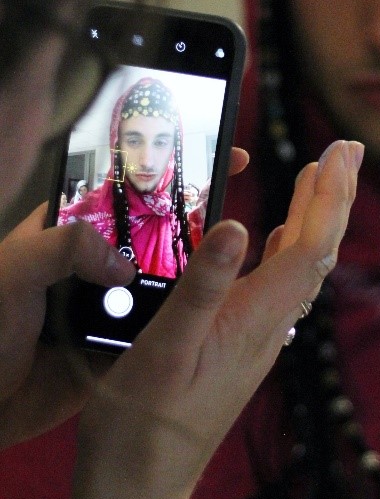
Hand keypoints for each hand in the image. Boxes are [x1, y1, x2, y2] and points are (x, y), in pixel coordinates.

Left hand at [0, 146, 249, 448]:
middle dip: (189, 215)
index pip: (119, 189)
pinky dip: (185, 319)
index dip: (160, 170)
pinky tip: (220, 306)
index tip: (201, 153)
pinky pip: (159, 327)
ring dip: (194, 270)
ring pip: (161, 279)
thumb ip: (64, 246)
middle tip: (233, 194)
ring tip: (238, 251)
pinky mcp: (119, 345)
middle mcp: (91, 263)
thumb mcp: (13, 270)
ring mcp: (108, 304)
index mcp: (64, 231)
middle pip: (149, 232)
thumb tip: (123, 264)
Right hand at [78, 138, 361, 498]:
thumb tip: (240, 227)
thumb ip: (202, 288)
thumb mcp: (164, 350)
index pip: (310, 248)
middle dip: (334, 197)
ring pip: (298, 267)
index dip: (329, 198)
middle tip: (347, 149)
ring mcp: (256, 340)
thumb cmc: (141, 427)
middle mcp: (267, 328)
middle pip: (316, 253)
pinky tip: (274, 238)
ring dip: (312, 217)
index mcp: (254, 321)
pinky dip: (283, 248)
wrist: (138, 490)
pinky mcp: (239, 347)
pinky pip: (276, 285)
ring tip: (320, 177)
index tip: (339, 153)